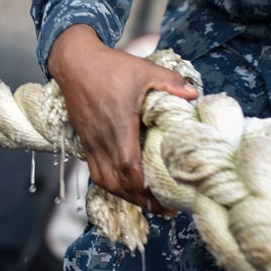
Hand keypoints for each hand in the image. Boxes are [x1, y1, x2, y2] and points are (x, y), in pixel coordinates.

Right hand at [48, 24, 198, 215]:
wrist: (75, 61)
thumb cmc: (109, 66)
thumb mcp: (143, 69)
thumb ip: (169, 82)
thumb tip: (195, 95)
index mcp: (118, 125)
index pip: (130, 167)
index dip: (147, 188)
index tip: (168, 197)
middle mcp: (102, 139)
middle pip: (119, 183)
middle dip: (142, 200)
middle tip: (165, 208)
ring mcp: (91, 141)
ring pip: (105, 181)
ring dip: (126, 196)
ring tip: (147, 202)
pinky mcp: (85, 140)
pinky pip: (96, 171)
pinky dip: (112, 184)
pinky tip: (126, 186)